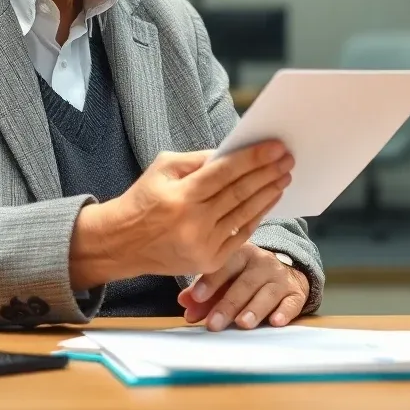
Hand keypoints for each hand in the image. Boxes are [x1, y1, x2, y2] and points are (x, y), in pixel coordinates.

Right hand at [69, 142, 292, 288]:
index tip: (276, 147)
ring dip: (268, 193)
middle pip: (240, 193)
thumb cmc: (143, 198)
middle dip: (268, 173)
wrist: (121, 243)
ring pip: (245, 214)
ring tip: (284, 176)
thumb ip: (198, 159)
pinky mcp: (208, 262)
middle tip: (288, 158)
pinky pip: (241, 235)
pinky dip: (258, 216)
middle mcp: (194, 223)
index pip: (226, 172)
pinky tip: (269, 200)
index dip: (254, 158)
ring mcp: (203, 245)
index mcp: (181, 196)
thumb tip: (233, 152)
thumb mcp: (163, 168)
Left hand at [177, 242, 310, 331]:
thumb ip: (205, 291)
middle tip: (214, 324)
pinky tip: (276, 321)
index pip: (225, 265)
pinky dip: (285, 311)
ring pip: (268, 292)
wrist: (286, 272)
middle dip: (228, 304)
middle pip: (245, 283)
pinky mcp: (296, 293)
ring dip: (254, 309)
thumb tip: (185, 303)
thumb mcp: (226, 279)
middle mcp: (262, 263)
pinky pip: (292, 302)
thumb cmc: (246, 277)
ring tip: (242, 324)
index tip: (196, 296)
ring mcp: (281, 277)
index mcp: (241, 254)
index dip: (210, 281)